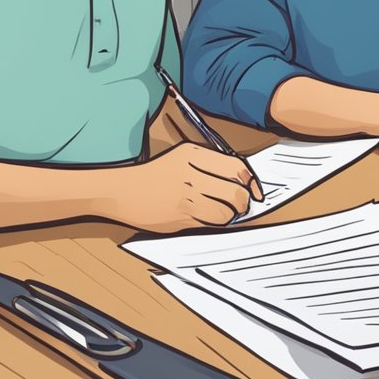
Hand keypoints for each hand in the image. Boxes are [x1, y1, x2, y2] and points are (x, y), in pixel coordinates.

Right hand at [103, 142, 264, 233]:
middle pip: (235, 193)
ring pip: (226, 212)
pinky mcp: (180, 217)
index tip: (255, 190)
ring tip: (222, 211)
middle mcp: (191, 174)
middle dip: (243, 202)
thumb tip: (242, 179)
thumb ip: (211, 164)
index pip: (237, 168)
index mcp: (194, 154)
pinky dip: (214, 222)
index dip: (252, 182)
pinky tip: (206, 216)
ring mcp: (186, 197)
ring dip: (229, 215)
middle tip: (239, 203)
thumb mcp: (182, 157)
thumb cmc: (155, 174)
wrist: (122, 191)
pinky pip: (210, 223)